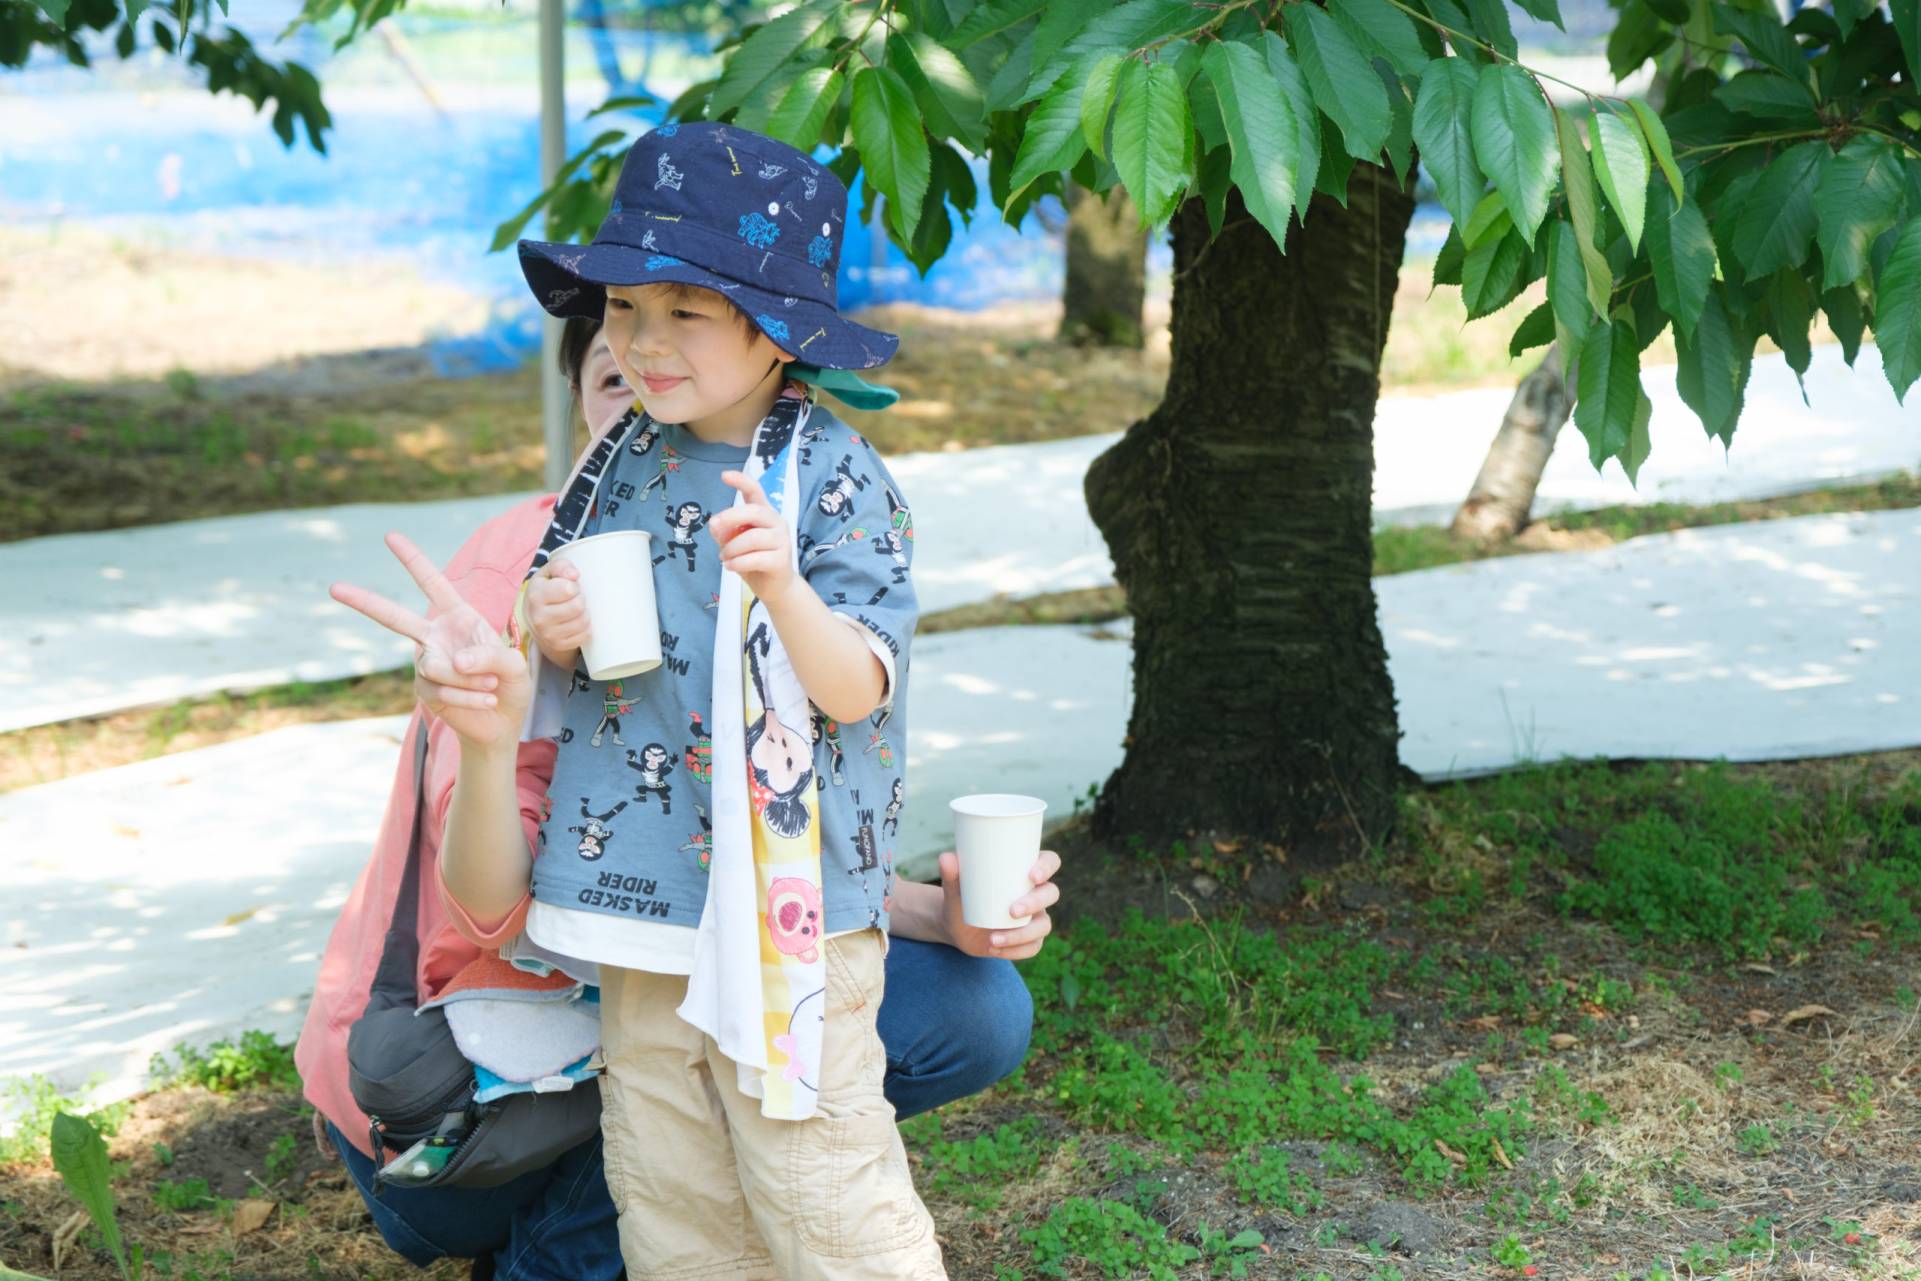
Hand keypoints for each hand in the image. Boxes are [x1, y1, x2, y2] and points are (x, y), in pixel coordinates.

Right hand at [329, 531, 529, 749]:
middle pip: (394, 617)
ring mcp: (425, 663)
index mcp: (458, 616)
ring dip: (471, 678)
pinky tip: (486, 700)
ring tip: (490, 685)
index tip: (390, 536)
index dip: (413, 560)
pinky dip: (470, 696)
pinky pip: (443, 689)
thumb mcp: (514, 665)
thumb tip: (454, 661)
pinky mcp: (424, 690)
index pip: (433, 584)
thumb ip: (491, 656)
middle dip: (363, 602)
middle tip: (333, 587)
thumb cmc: (511, 684)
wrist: (503, 721)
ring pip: (437, 665)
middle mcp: (434, 636)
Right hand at [526, 558, 589, 666]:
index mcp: (535, 596)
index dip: (574, 586)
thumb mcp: (549, 573)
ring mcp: (548, 634)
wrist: (534, 619)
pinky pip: (584, 635)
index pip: (568, 589)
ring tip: (575, 609)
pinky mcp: (558, 645)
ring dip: (584, 613)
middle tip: (574, 598)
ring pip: (583, 621)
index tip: (569, 587)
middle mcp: (539, 617)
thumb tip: (574, 575)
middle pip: (578, 606)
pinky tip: (576, 621)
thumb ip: (561, 566)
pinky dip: (585, 627)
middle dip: (580, 599)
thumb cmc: (546, 591)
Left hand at [708, 469, 795, 601]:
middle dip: (730, 517)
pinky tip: (730, 566)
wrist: (774, 587)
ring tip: (724, 558)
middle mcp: (776, 522)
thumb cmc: (753, 561)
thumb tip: (715, 524)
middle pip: (754, 511)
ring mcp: (782, 540)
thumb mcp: (732, 544)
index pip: (755, 491)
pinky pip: (755, 558)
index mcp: (764, 513)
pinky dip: (738, 562)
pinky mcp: (782, 560)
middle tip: (714, 527)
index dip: (741, 481)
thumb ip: (724, 532)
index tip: (724, 475)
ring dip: (732, 548)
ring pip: (752, 537)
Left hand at [937, 849, 1060, 960]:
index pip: (1050, 861)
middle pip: (1051, 893)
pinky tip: (995, 950)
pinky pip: (1033, 947)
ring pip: (1044, 925)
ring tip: (993, 939)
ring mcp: (1035, 917)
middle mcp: (1035, 893)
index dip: (1047, 866)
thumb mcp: (954, 888)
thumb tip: (946, 858)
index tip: (1032, 875)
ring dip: (1022, 935)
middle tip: (1011, 911)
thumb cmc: (961, 897)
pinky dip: (1015, 951)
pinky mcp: (1029, 939)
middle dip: (1035, 903)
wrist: (956, 925)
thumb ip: (950, 874)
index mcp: (1024, 871)